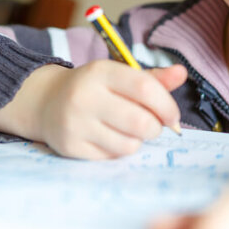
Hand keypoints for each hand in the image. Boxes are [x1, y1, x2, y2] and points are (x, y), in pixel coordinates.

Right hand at [36, 61, 186, 158]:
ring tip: (130, 130)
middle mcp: (85, 96)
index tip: (173, 116)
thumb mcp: (120, 75)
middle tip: (153, 125)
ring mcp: (75, 123)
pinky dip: (120, 150)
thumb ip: (153, 78)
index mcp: (101, 72)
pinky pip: (111, 157)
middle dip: (155, 128)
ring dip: (138, 140)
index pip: (144, 88)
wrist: (46, 101)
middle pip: (139, 121)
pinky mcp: (70, 146)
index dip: (166, 105)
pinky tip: (111, 137)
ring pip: (128, 144)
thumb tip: (182, 73)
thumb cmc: (95, 87)